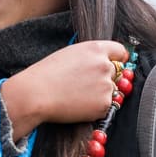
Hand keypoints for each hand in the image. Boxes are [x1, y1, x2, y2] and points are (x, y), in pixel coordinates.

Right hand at [0, 40, 129, 134]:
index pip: (120, 52)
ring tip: (76, 96)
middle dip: (105, 78)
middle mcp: (105, 65)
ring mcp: (106, 85)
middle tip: (85, 85)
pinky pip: (105, 106)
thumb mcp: (69, 54)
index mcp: (95, 49)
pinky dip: (94, 108)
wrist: (35, 95)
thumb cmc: (45, 74)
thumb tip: (102, 62)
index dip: (116, 60)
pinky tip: (77, 105)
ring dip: (99, 94)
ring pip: (111, 91)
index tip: (114, 65)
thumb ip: (89, 57)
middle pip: (117, 73)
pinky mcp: (104, 104)